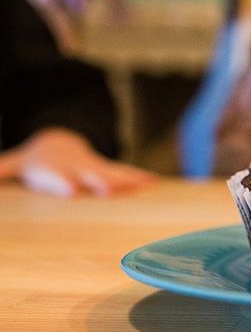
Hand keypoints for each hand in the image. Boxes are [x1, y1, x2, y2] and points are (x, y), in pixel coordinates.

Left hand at [0, 128, 156, 197]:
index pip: (56, 177)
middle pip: (89, 175)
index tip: (72, 190)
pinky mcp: (107, 169)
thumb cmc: (36, 160)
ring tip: (143, 185)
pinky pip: (125, 173)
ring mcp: (94, 167)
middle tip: (109, 190)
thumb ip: (1, 170)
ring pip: (112, 172)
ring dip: (127, 179)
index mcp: (52, 168)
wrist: (59, 141)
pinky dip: (139, 177)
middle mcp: (77, 167)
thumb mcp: (15, 164)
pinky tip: (154, 182)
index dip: (63, 182)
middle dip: (100, 181)